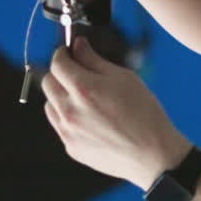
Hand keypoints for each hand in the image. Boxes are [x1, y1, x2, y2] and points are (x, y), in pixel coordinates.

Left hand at [41, 37, 190, 188]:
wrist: (152, 154)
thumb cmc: (144, 114)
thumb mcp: (124, 78)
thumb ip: (95, 60)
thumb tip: (78, 46)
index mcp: (84, 89)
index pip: (57, 63)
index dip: (62, 53)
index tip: (68, 52)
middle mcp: (70, 111)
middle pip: (48, 82)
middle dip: (59, 73)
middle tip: (77, 73)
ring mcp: (68, 132)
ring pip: (50, 104)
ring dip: (61, 96)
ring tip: (85, 99)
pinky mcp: (71, 147)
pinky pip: (60, 125)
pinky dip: (67, 117)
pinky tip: (89, 118)